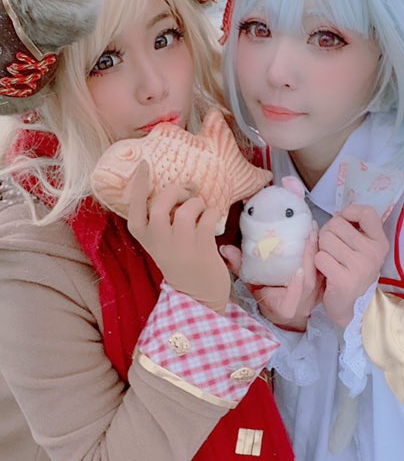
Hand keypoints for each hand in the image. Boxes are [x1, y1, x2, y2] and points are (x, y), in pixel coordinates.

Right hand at [127, 162, 230, 313]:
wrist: (197, 295)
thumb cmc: (180, 261)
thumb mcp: (162, 241)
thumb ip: (164, 218)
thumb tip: (185, 186)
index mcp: (144, 236)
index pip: (135, 206)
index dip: (139, 183)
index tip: (144, 164)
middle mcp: (158, 239)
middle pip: (162, 201)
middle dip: (177, 191)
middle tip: (187, 193)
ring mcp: (180, 243)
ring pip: (187, 207)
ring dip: (198, 203)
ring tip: (201, 211)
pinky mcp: (201, 246)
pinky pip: (208, 215)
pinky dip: (212, 212)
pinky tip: (211, 220)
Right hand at [221, 228, 322, 331]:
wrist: (286, 311)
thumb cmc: (266, 296)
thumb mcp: (251, 284)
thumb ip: (239, 267)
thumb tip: (225, 248)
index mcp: (285, 307)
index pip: (292, 299)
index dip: (296, 286)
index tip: (298, 271)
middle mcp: (303, 302)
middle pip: (309, 281)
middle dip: (310, 256)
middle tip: (307, 233)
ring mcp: (316, 295)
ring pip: (318, 273)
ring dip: (317, 250)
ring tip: (313, 229)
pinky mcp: (322, 286)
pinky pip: (323, 268)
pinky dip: (321, 252)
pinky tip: (318, 236)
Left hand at [314, 204, 388, 328]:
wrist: (354, 310)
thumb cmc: (353, 275)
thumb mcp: (362, 251)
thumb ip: (354, 231)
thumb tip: (336, 214)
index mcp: (379, 242)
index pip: (367, 212)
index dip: (349, 213)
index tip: (343, 223)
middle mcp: (373, 253)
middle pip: (336, 224)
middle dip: (327, 234)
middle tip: (331, 250)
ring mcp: (360, 267)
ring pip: (324, 240)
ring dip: (321, 250)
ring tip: (329, 262)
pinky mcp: (344, 280)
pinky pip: (319, 257)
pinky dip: (317, 264)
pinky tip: (326, 273)